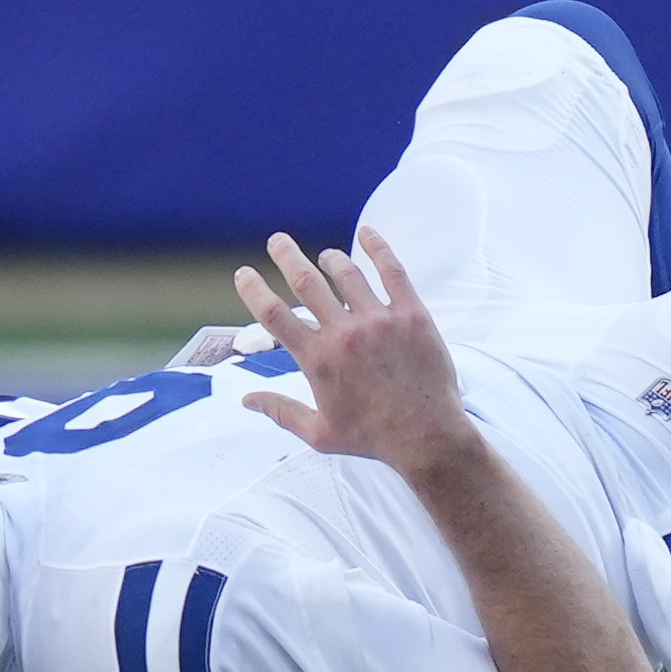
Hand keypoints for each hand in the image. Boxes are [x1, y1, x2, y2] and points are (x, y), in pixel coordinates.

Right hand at [237, 227, 473, 479]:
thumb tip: (247, 400)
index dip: (254, 290)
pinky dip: (378, 247)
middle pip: (306, 282)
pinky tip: (367, 233)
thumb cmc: (373, 438)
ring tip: (325, 255)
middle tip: (277, 241)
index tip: (244, 273)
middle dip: (287, 256)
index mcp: (318, 360)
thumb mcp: (319, 433)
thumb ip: (280, 412)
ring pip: (348, 273)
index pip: (274, 315)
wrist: (427, 437)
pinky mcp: (412, 315)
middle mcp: (345, 334)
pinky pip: (392, 271)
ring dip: (331, 258)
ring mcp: (379, 321)